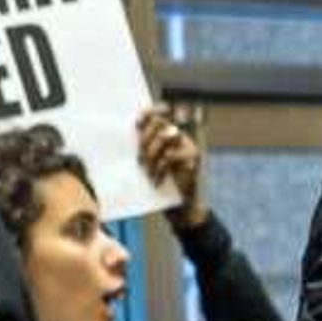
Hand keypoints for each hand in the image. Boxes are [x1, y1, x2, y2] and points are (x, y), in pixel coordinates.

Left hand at [138, 107, 206, 227]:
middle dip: (145, 139)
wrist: (180, 209)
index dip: (148, 113)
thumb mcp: (148, 164)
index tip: (137, 123)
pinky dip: (160, 169)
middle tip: (140, 160)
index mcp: (167, 135)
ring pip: (164, 136)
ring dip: (151, 155)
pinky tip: (156, 181)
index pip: (159, 112)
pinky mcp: (193, 157)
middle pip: (159, 122)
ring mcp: (188, 145)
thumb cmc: (161, 185)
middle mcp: (179, 136)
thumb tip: (128, 135)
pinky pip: (170, 155)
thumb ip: (142, 148)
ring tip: (148, 172)